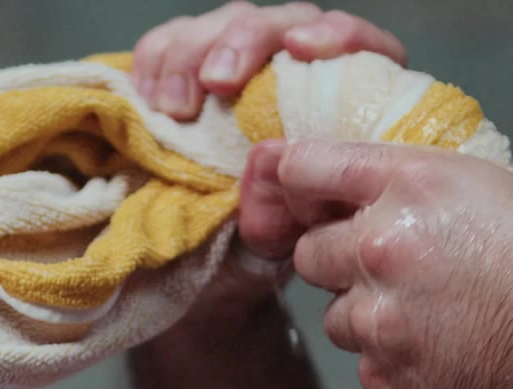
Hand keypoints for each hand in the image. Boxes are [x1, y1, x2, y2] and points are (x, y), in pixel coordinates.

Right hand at [129, 3, 408, 324]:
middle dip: (243, 43)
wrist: (267, 242)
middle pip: (284, 23)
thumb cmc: (304, 225)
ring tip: (174, 109)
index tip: (300, 50)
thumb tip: (275, 181)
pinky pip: (176, 38)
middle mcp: (310, 65)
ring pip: (228, 24)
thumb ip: (305, 204)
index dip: (336, 36)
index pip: (362, 44)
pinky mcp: (205, 62)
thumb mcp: (314, 225)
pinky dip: (158, 58)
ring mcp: (257, 59)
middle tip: (217, 83)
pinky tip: (150, 94)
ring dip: (192, 54)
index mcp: (357, 97)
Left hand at [250, 139, 512, 388]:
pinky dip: (399, 370)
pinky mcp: (388, 384)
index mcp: (416, 186)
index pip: (307, 166)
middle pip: (312, 252)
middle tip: (398, 275)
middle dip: (344, 262)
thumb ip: (493, 187)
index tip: (301, 199)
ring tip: (438, 329)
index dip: (297, 183)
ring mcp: (379, 323)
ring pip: (340, 318)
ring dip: (374, 320)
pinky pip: (370, 372)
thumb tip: (489, 197)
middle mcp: (381, 249)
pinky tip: (452, 369)